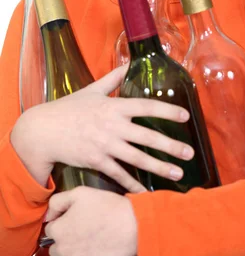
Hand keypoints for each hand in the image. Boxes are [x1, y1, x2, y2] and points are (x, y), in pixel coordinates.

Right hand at [11, 64, 193, 190]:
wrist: (43, 131)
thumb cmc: (68, 108)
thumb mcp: (91, 90)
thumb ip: (112, 78)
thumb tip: (128, 64)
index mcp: (114, 106)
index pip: (147, 106)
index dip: (168, 110)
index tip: (185, 116)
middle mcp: (113, 126)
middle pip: (148, 136)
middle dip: (171, 146)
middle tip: (189, 153)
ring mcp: (105, 145)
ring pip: (137, 158)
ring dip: (160, 167)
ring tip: (178, 174)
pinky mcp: (96, 161)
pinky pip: (119, 174)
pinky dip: (133, 184)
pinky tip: (147, 192)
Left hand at [45, 186, 136, 255]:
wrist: (132, 225)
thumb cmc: (108, 206)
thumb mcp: (80, 193)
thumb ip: (58, 202)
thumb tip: (47, 215)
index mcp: (59, 229)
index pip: (50, 230)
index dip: (62, 225)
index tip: (74, 223)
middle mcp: (62, 249)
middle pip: (54, 250)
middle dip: (65, 245)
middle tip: (82, 238)